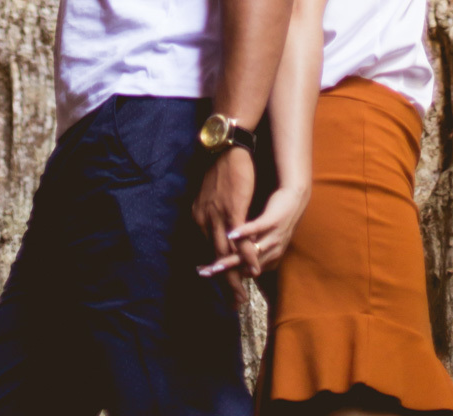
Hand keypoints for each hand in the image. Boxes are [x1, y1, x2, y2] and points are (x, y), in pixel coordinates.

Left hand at [191, 147, 256, 303]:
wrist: (225, 147)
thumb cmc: (221, 170)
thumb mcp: (210, 196)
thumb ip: (211, 215)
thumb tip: (217, 230)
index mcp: (199, 219)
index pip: (208, 253)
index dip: (217, 274)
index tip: (224, 292)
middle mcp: (204, 221)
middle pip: (216, 259)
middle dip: (225, 284)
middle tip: (234, 305)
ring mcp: (217, 216)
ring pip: (226, 254)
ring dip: (235, 277)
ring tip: (242, 297)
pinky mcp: (232, 209)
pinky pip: (239, 238)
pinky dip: (246, 255)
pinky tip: (253, 269)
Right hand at [199, 181, 310, 279]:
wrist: (294, 193)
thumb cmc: (275, 214)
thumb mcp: (262, 235)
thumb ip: (248, 247)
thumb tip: (229, 253)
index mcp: (268, 256)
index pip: (242, 270)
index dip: (225, 276)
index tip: (206, 275)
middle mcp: (270, 250)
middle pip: (243, 266)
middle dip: (223, 272)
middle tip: (204, 274)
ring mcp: (273, 236)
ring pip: (247, 251)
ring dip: (230, 258)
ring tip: (214, 265)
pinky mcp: (274, 220)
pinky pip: (258, 227)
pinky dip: (244, 232)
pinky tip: (232, 234)